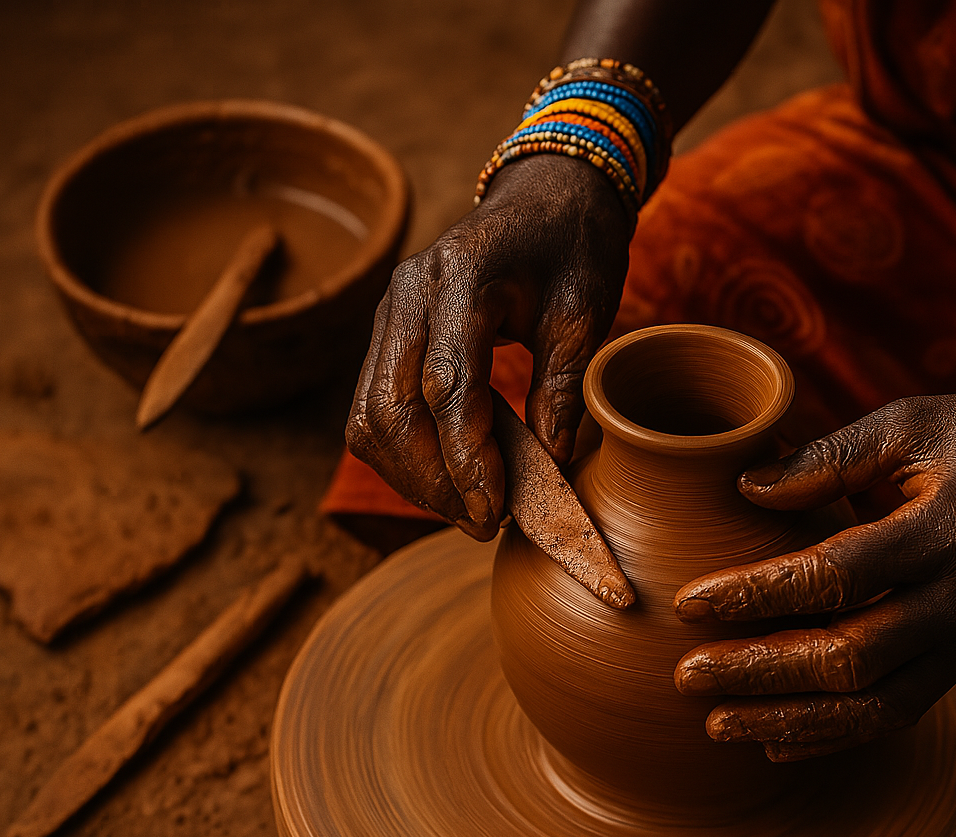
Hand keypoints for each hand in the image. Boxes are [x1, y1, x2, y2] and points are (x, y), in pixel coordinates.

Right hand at [346, 155, 632, 538]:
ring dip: (412, 475)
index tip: (494, 511)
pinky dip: (403, 452)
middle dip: (434, 480)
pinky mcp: (388, 332)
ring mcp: (388, 312)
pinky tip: (447, 478)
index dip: (465, 458)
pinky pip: (373, 405)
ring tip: (469, 509)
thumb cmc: (574, 245)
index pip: (447, 386)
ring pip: (370, 416)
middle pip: (392, 410)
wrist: (547, 192)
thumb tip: (548, 464)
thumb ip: (562, 386)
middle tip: (485, 524)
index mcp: (459, 278)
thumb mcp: (585, 310)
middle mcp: (406, 294)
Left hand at [672, 392, 955, 760]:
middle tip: (687, 676)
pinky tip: (776, 740)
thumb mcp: (911, 423)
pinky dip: (836, 733)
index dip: (759, 594)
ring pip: (876, 705)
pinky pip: (901, 711)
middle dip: (761, 674)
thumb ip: (828, 458)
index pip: (838, 574)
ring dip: (792, 720)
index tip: (690, 602)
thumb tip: (744, 489)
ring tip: (718, 724)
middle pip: (851, 658)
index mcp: (946, 530)